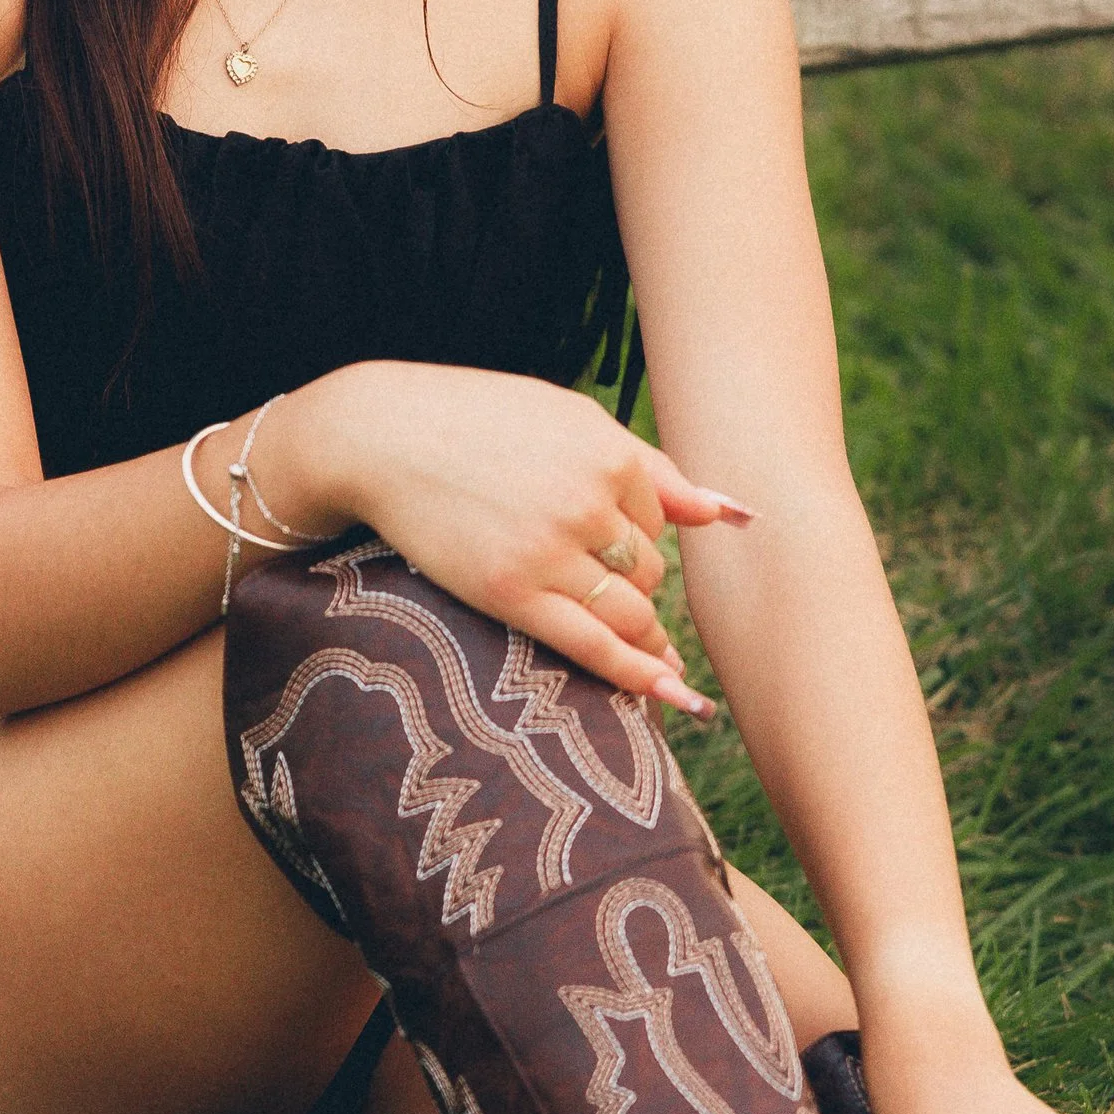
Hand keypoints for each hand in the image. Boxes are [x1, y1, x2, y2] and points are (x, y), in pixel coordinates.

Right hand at [255, 360, 748, 718]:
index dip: (636, 537)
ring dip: (641, 635)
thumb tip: (731, 513)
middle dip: (632, 586)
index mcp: (609, 452)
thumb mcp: (569, 419)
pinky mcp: (510, 593)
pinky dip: (636, 674)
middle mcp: (587, 503)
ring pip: (629, 612)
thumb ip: (651, 468)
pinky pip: (592, 645)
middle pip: (647, 571)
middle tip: (595, 587)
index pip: (659, 521)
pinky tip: (666, 694)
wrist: (382, 435)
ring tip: (650, 658)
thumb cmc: (478, 419)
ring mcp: (549, 552)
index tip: (606, 543)